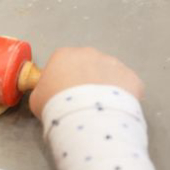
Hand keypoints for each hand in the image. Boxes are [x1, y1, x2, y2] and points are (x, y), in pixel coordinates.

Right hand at [29, 47, 143, 118]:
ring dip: (105, 88)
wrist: (86, 117)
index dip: (62, 81)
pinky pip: (126, 87)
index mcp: (63, 55)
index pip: (62, 64)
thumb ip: (43, 90)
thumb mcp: (37, 98)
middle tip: (82, 103)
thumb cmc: (56, 105)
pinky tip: (114, 111)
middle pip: (88, 66)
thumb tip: (49, 92)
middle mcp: (90, 53)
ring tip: (99, 109)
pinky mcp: (131, 78)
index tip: (62, 95)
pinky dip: (122, 98)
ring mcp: (113, 63)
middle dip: (86, 81)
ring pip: (109, 75)